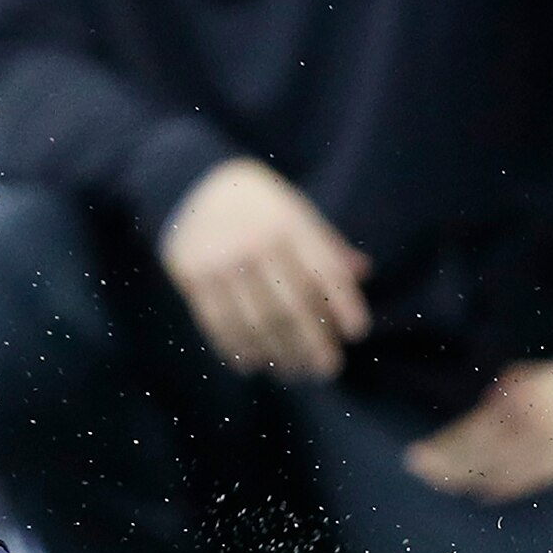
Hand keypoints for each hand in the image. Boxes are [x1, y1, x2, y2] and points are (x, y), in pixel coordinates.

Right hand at [159, 158, 372, 378]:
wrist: (189, 181)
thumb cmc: (256, 203)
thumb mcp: (294, 208)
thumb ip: (324, 243)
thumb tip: (362, 273)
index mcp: (289, 223)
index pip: (325, 271)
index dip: (345, 305)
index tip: (356, 333)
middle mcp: (256, 243)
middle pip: (293, 307)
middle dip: (314, 344)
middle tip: (327, 368)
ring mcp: (222, 262)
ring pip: (257, 323)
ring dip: (279, 354)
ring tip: (293, 371)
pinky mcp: (192, 277)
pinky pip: (218, 323)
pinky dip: (238, 348)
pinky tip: (253, 362)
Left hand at [405, 360, 552, 504]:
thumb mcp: (521, 380)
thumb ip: (495, 399)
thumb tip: (471, 423)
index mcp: (515, 404)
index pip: (469, 432)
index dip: (441, 447)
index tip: (416, 457)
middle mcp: (526, 432)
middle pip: (477, 457)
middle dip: (445, 467)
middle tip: (420, 472)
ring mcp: (544, 454)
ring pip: (497, 474)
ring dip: (466, 480)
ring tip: (442, 483)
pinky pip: (521, 484)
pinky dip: (498, 489)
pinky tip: (479, 492)